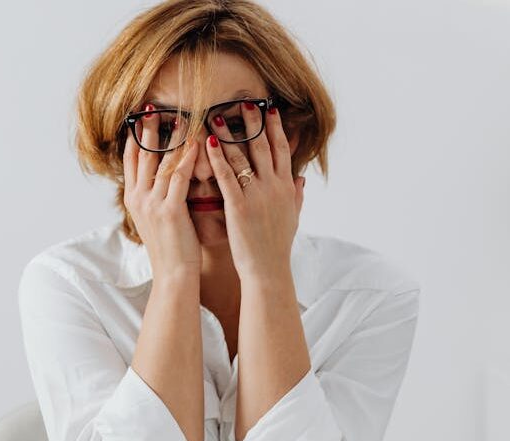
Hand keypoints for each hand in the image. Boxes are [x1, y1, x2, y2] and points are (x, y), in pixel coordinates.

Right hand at [123, 106, 201, 280]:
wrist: (173, 275)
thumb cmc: (172, 249)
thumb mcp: (157, 219)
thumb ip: (157, 196)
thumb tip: (165, 176)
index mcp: (133, 200)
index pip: (130, 160)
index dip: (135, 137)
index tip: (139, 117)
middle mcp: (138, 198)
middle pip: (141, 155)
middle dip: (147, 129)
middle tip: (152, 107)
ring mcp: (151, 204)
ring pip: (160, 162)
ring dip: (171, 137)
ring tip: (180, 116)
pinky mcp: (169, 211)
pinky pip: (179, 177)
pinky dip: (188, 157)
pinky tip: (197, 142)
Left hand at [204, 103, 304, 281]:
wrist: (268, 271)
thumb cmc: (277, 247)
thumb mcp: (293, 217)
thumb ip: (296, 195)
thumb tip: (301, 177)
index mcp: (286, 187)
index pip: (282, 150)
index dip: (276, 128)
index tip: (270, 108)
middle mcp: (274, 187)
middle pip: (264, 146)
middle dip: (255, 122)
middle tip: (245, 100)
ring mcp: (257, 196)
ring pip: (243, 157)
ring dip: (230, 133)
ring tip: (218, 114)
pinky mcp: (239, 207)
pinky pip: (226, 176)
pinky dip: (217, 157)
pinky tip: (208, 142)